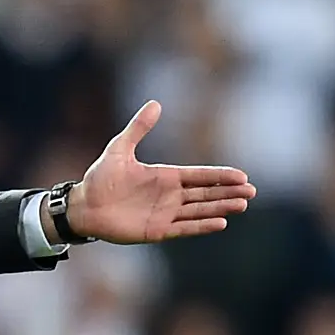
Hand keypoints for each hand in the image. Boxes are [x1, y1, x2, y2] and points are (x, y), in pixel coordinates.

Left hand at [65, 102, 254, 244]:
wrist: (84, 206)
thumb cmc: (100, 178)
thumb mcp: (120, 148)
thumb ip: (139, 128)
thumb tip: (155, 103)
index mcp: (165, 176)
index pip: (200, 175)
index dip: (220, 176)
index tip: (242, 176)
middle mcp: (169, 196)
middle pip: (206, 193)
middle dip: (228, 193)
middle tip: (251, 192)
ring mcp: (165, 214)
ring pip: (200, 211)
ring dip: (221, 208)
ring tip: (242, 205)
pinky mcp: (157, 231)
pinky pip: (184, 228)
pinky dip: (202, 226)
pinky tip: (220, 223)